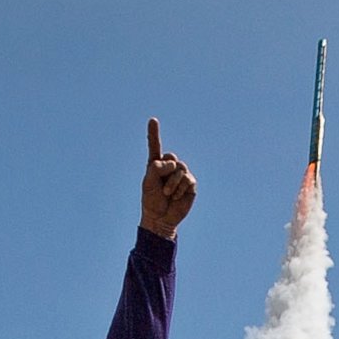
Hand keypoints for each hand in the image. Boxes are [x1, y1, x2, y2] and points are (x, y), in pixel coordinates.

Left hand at [140, 119, 195, 239]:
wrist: (161, 218)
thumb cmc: (152, 201)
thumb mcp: (148, 183)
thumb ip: (155, 169)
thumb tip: (172, 162)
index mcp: (156, 165)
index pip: (155, 147)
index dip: (154, 133)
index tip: (152, 120)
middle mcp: (170, 167)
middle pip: (171, 157)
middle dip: (165, 170)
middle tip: (161, 184)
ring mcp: (181, 174)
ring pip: (180, 168)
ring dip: (172, 183)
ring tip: (167, 194)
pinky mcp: (190, 184)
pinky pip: (187, 179)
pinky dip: (179, 189)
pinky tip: (175, 196)